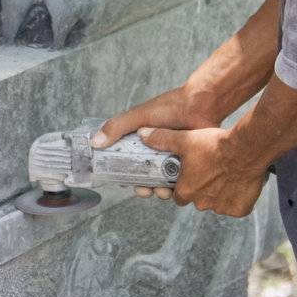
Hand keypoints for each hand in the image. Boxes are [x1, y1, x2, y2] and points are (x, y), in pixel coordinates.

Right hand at [96, 87, 221, 198]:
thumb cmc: (170, 106)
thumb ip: (117, 127)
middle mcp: (154, 149)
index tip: (123, 182)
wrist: (201, 105)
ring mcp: (171, 155)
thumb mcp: (139, 116)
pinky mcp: (187, 161)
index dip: (124, 173)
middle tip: (144, 190)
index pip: (127, 160)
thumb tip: (95, 143)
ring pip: (161, 179)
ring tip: (161, 191)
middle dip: (142, 186)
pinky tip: (173, 188)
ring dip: (158, 189)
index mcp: (140, 139)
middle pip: (144, 174)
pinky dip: (175, 186)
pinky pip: (179, 178)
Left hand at [136, 126, 265, 217]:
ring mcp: (222, 208)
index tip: (191, 175)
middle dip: (203, 189)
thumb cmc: (215, 146)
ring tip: (226, 174)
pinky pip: (236, 206)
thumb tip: (142, 134)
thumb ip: (162, 139)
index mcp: (186, 191)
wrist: (246, 150)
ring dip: (220, 192)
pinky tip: (238, 182)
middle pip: (198, 200)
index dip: (183, 186)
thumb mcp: (185, 140)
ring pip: (217, 202)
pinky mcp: (239, 209)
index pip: (179, 195)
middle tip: (210, 171)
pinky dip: (237, 197)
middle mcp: (202, 203)